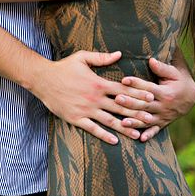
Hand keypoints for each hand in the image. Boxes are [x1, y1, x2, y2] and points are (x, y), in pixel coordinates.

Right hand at [33, 50, 153, 143]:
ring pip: (110, 121)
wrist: (43, 79)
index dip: (138, 94)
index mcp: (98, 83)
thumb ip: (102, 57)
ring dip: (125, 127)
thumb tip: (119, 54)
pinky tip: (115, 141)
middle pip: (120, 107)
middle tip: (151, 118)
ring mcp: (86, 110)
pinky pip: (93, 129)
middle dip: (137, 113)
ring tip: (138, 133)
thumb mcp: (82, 57)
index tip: (151, 98)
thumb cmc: (63, 67)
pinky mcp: (76, 118)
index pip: (123, 90)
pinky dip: (104, 135)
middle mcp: (95, 98)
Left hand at [118, 56, 194, 140]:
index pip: (148, 88)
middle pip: (145, 105)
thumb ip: (162, 68)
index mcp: (166, 93)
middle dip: (130, 103)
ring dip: (135, 122)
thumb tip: (151, 60)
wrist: (191, 97)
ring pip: (147, 120)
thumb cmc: (179, 80)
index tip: (124, 80)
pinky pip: (155, 130)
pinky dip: (149, 135)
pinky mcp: (163, 123)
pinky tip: (140, 139)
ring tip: (122, 122)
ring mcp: (163, 116)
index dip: (136, 83)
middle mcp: (164, 106)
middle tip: (117, 99)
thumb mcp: (174, 72)